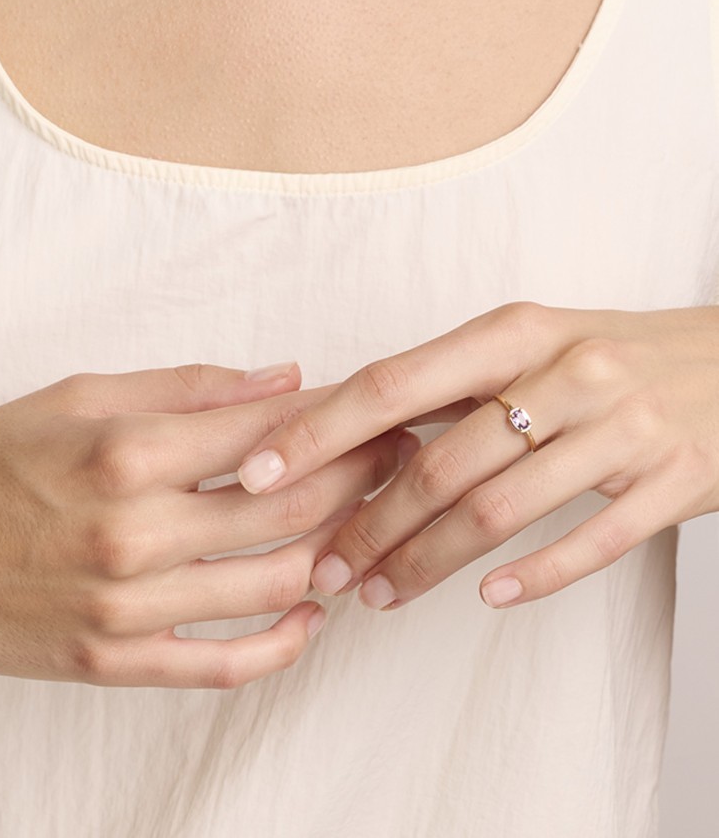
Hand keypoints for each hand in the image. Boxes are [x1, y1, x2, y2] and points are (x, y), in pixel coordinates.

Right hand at [0, 361, 410, 688]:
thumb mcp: (80, 394)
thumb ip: (188, 387)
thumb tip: (284, 375)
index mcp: (128, 450)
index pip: (270, 432)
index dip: (340, 418)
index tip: (382, 409)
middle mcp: (135, 531)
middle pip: (291, 508)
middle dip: (362, 477)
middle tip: (401, 460)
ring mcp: (127, 608)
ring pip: (273, 586)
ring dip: (335, 554)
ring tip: (365, 527)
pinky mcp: (114, 663)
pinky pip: (223, 666)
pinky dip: (282, 645)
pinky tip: (310, 615)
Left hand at [233, 302, 718, 612]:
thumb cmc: (608, 354)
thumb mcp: (531, 341)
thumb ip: (448, 379)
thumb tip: (338, 420)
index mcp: (514, 331)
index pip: (393, 383)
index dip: (319, 433)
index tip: (258, 474)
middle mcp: (566, 372)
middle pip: (439, 462)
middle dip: (367, 524)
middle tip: (320, 569)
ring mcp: (622, 428)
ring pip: (500, 510)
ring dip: (426, 562)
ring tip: (378, 594)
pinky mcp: (672, 482)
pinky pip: (591, 541)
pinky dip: (535, 575)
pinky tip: (487, 598)